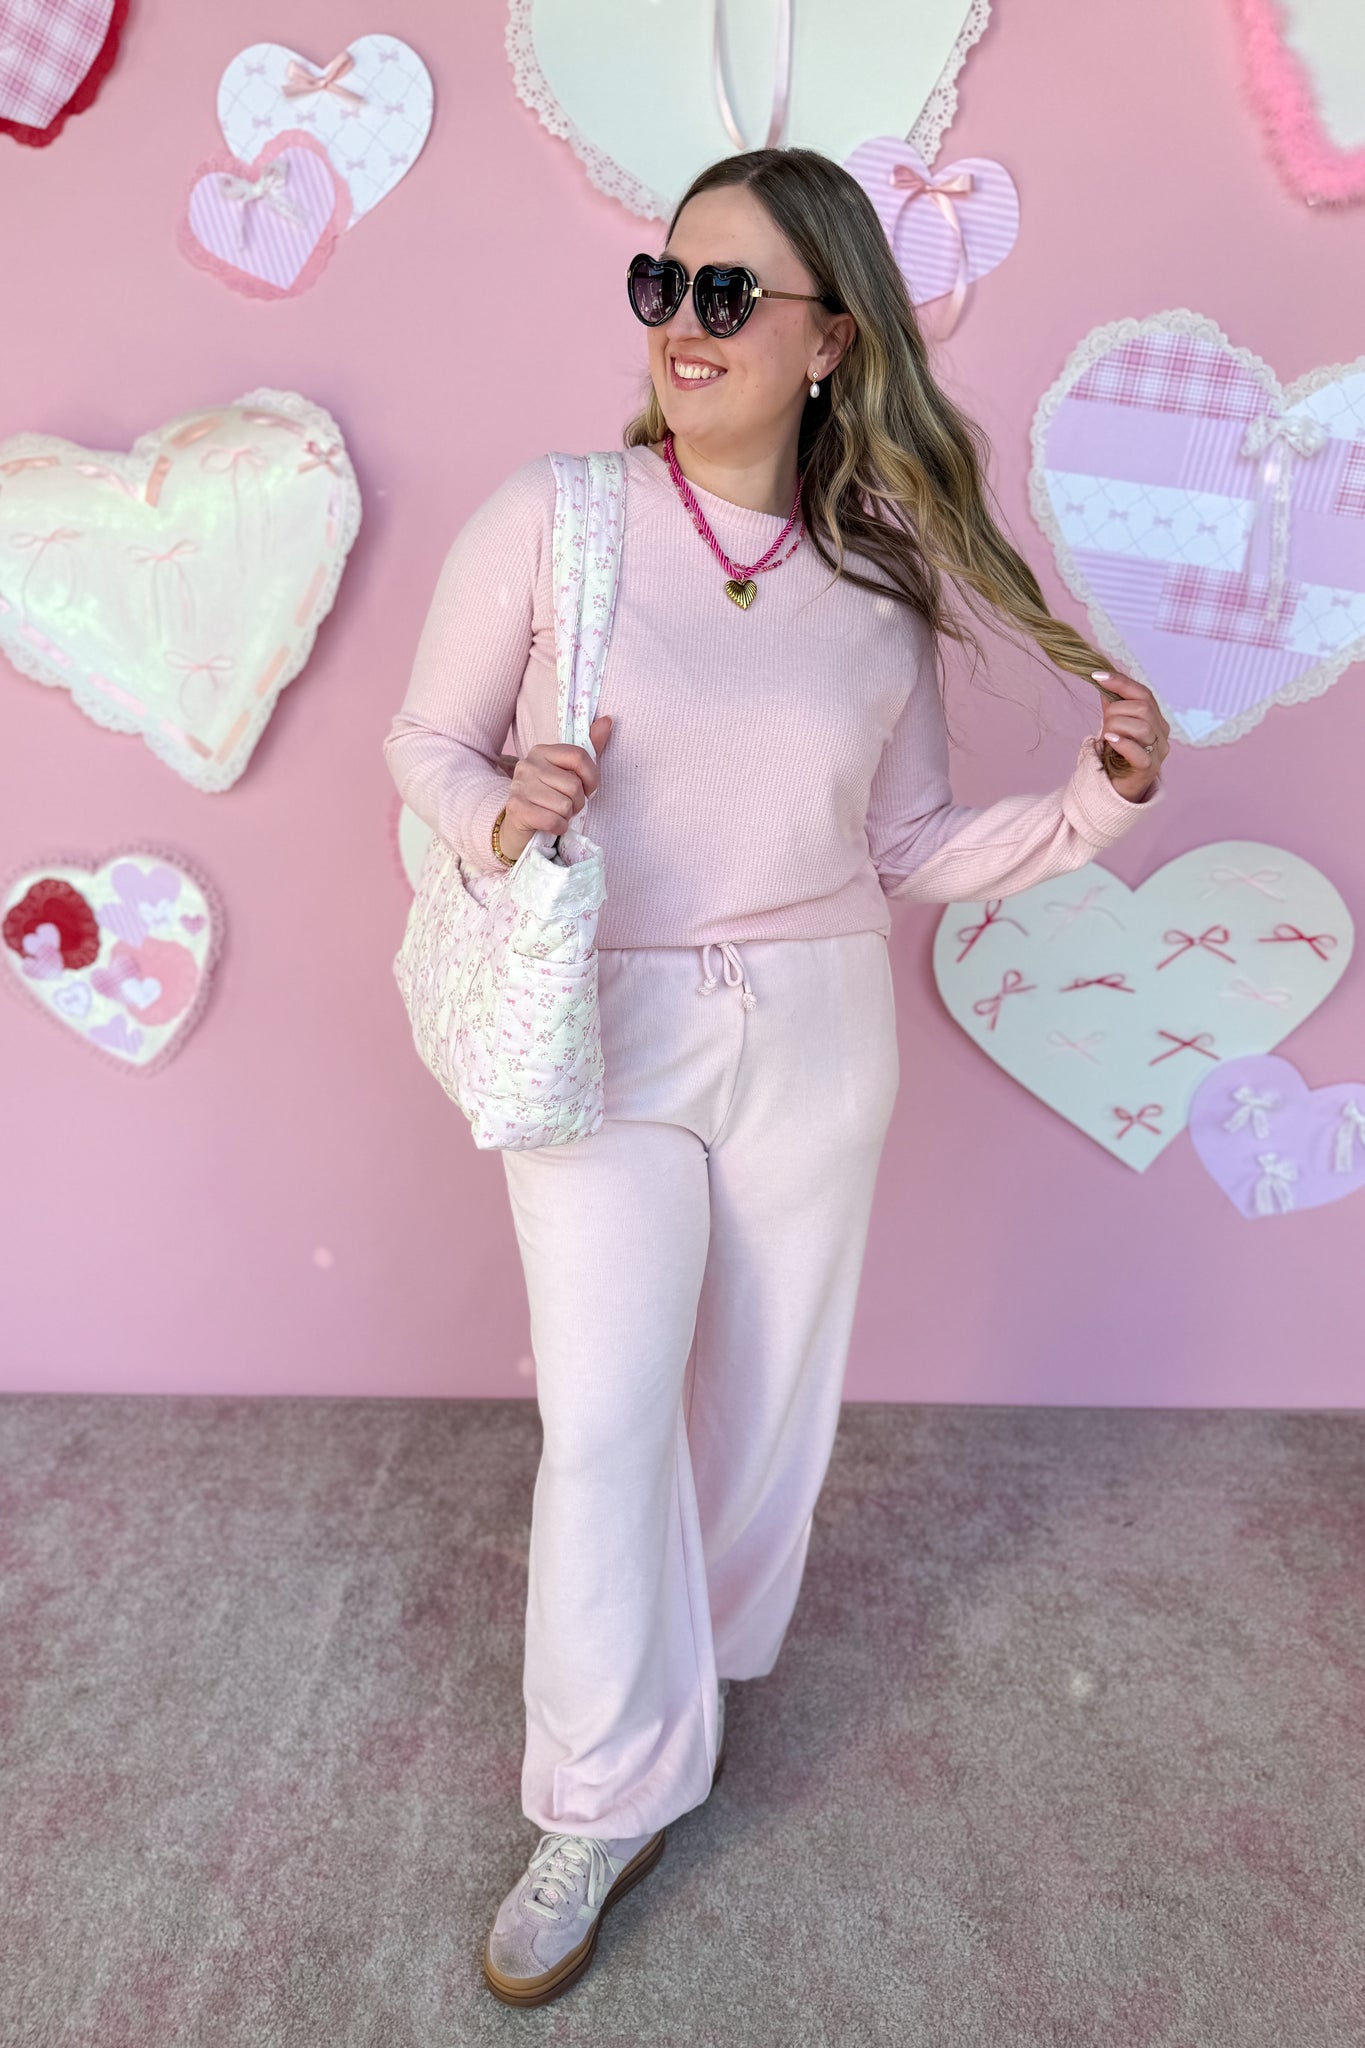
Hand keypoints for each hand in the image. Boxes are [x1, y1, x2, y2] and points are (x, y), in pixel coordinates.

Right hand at [498, 714, 613, 860]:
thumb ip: (590, 747)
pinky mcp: (516, 808)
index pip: (579, 756)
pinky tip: (551, 825)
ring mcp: (520, 786)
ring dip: (567, 817)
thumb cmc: (549, 798)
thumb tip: (608, 720)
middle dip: (578, 803)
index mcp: (542, 751)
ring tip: (556, 814)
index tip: (588, 790)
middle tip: (566, 806)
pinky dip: (558, 827)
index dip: (591, 777)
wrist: (519, 826)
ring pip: (565, 805)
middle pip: (574, 785)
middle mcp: (528, 764)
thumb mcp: (569, 773)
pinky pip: (553, 820)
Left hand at [1092, 670, 1168, 800]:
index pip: (1143, 693)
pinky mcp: (1149, 768)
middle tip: (1103, 722)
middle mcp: (1162, 733)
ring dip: (1116, 726)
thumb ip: (1113, 705)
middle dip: (1116, 710)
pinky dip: (1122, 742)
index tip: (1097, 676)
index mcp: (1156, 719)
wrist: (1118, 789)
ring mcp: (1158, 751)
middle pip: (1143, 708)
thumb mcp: (1114, 726)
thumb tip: (1103, 681)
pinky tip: (1110, 740)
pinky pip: (1138, 751)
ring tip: (1106, 736)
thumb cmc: (1117, 756)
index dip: (1121, 683)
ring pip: (1141, 727)